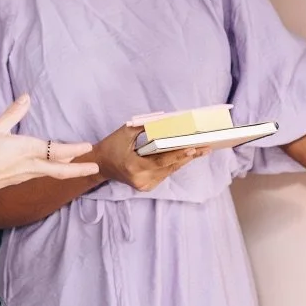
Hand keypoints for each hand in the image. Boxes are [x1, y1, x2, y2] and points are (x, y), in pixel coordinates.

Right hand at [0, 96, 100, 196]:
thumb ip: (13, 113)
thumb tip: (26, 97)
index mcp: (27, 150)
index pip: (56, 150)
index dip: (74, 149)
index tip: (89, 147)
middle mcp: (31, 165)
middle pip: (61, 170)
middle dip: (80, 169)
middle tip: (95, 168)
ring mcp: (27, 174)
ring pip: (53, 173)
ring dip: (69, 169)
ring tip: (80, 165)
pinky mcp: (21, 178)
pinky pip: (44, 174)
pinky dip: (55, 170)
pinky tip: (55, 166)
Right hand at [90, 125, 211, 192]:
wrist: (100, 165)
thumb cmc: (111, 146)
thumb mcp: (125, 132)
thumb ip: (144, 125)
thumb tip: (165, 119)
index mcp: (134, 167)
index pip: (161, 161)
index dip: (178, 154)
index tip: (193, 148)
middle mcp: (142, 180)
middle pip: (170, 167)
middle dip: (188, 156)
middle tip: (206, 147)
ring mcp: (145, 186)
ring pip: (170, 171)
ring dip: (184, 160)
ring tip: (202, 150)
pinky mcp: (147, 186)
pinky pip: (165, 173)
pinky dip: (175, 163)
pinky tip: (188, 155)